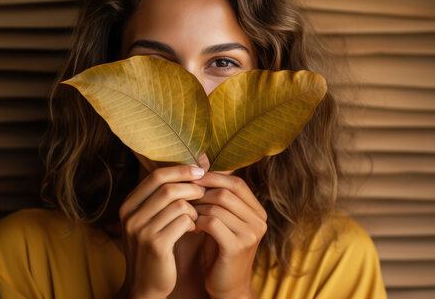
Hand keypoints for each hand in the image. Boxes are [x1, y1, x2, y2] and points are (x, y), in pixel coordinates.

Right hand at [117, 164, 205, 298]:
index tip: (199, 170)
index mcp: (128, 205)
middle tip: (204, 192)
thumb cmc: (154, 246)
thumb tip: (198, 163)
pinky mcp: (156, 245)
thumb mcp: (150, 219)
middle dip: (191, 187)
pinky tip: (195, 228)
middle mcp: (131, 216)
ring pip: (178, 204)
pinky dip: (194, 222)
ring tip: (198, 215)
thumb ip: (164, 195)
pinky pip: (183, 221)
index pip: (155, 176)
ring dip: (194, 207)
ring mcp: (141, 231)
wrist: (145, 284)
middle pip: (167, 188)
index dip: (180, 170)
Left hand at [191, 172, 266, 298]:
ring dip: (197, 206)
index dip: (213, 178)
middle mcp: (259, 221)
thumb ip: (215, 194)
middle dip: (202, 192)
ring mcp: (251, 234)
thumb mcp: (221, 219)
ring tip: (185, 210)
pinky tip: (190, 225)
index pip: (237, 183)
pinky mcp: (238, 247)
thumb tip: (201, 158)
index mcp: (257, 211)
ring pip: (218, 205)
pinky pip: (212, 222)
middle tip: (184, 195)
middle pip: (227, 192)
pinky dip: (197, 220)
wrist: (227, 287)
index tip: (192, 180)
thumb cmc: (219, 249)